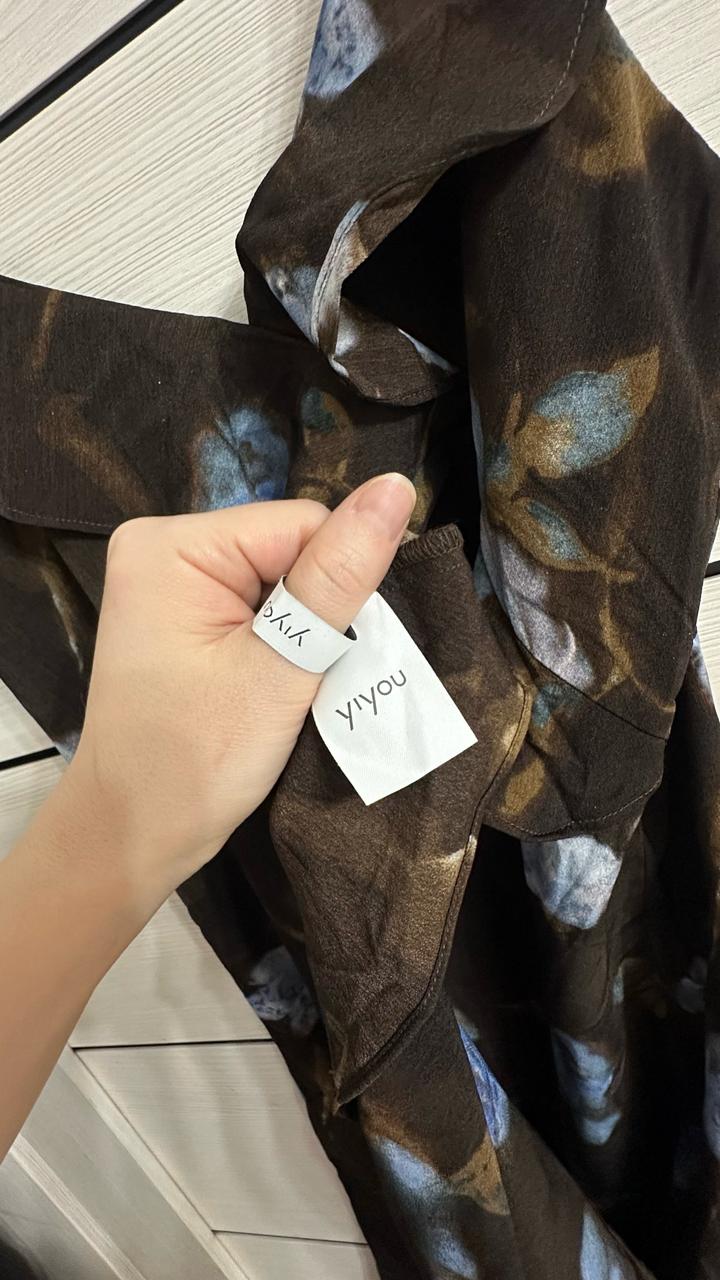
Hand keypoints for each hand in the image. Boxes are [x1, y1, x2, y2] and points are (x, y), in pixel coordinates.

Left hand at [62, 473, 415, 892]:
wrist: (135, 837)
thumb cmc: (196, 761)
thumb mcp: (279, 669)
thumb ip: (338, 578)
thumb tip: (397, 486)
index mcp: (172, 544)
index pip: (303, 525)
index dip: (338, 585)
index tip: (336, 654)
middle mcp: (165, 547)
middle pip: (292, 549)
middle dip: (318, 613)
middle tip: (309, 680)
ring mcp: (172, 584)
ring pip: (284, 582)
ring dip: (305, 634)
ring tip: (293, 688)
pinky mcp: (186, 618)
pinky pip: (261, 608)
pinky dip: (284, 647)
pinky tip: (277, 686)